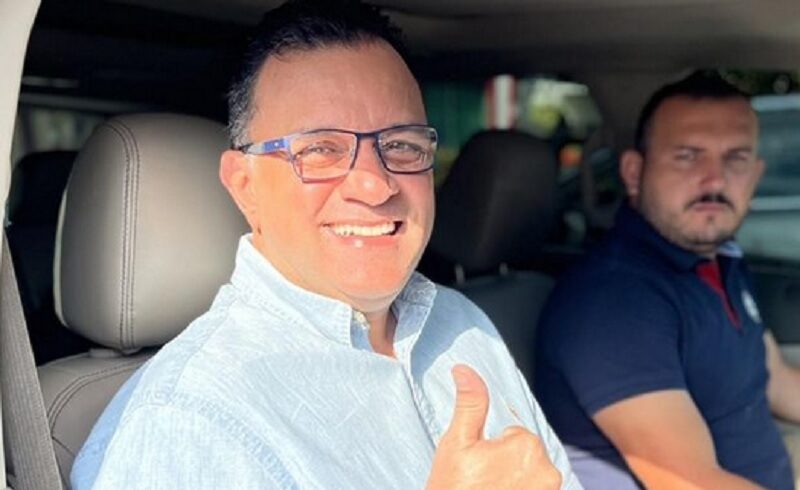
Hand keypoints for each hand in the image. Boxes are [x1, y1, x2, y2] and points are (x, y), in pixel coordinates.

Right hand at [426, 365, 561, 489]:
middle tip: (481, 482)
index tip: (477, 467)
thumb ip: (470, 404)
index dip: (491, 449)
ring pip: (532, 475)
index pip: (513, 434)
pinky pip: (536, 489)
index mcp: (526, 445)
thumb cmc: (453, 489)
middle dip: (505, 464)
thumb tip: (464, 369)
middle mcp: (547, 470)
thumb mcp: (456, 443)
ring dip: (515, 482)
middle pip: (525, 454)